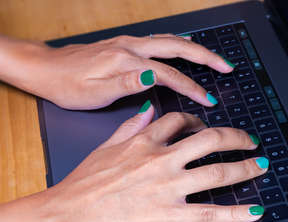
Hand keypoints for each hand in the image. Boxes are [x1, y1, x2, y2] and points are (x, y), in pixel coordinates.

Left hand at [0, 34, 233, 108]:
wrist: (47, 68)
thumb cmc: (68, 85)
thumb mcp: (94, 93)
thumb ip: (125, 84)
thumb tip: (152, 78)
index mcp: (126, 61)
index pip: (168, 74)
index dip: (191, 87)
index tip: (207, 99)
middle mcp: (130, 47)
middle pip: (177, 47)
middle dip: (205, 56)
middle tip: (226, 66)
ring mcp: (129, 43)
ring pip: (170, 41)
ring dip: (195, 48)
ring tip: (215, 59)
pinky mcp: (126, 44)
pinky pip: (160, 41)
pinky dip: (180, 45)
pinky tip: (186, 50)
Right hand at [43, 105, 266, 221]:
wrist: (67, 215)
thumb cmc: (82, 184)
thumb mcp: (104, 147)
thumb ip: (129, 127)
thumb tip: (146, 109)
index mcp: (144, 142)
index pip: (179, 121)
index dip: (198, 121)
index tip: (207, 126)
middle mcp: (161, 159)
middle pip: (210, 140)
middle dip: (236, 138)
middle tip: (251, 140)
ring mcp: (167, 186)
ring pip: (216, 172)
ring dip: (245, 167)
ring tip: (262, 165)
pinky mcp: (168, 214)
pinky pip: (208, 212)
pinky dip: (235, 212)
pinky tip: (254, 211)